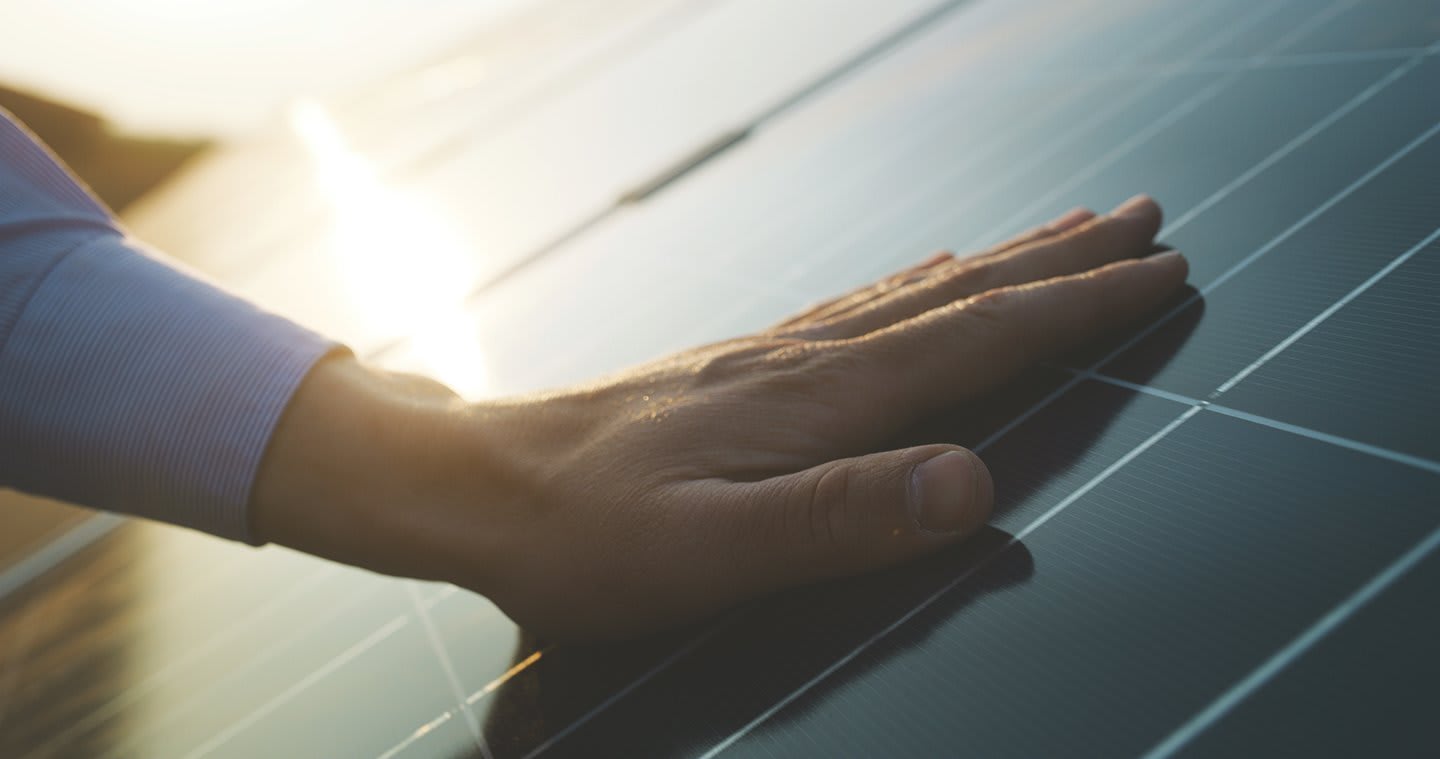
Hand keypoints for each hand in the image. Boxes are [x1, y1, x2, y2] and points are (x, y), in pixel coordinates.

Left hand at [251, 195, 1185, 639]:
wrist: (480, 486)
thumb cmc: (591, 534)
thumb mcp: (716, 550)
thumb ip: (844, 518)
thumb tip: (969, 484)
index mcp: (822, 399)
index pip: (980, 340)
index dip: (1077, 310)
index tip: (1159, 275)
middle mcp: (809, 358)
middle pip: (965, 295)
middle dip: (1064, 263)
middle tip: (1146, 222)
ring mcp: (775, 355)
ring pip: (918, 292)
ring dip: (1005, 261)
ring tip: (1065, 232)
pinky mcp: (742, 367)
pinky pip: (861, 308)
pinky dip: (921, 284)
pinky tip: (924, 278)